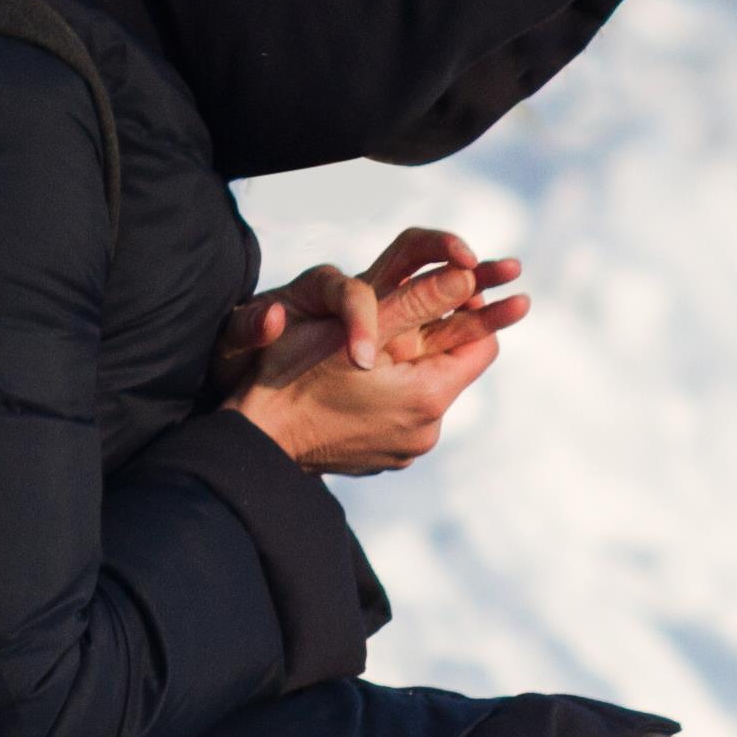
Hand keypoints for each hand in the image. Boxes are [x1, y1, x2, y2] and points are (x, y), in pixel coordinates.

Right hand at [219, 229, 530, 473]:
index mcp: (428, 397)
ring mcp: (405, 451)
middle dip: (438, 336)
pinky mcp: (384, 459)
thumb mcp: (362, 326)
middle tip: (411, 306)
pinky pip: (403, 416)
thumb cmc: (297, 374)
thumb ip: (420, 300)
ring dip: (412, 364)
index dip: (471, 309)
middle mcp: (426, 432)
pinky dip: (393, 392)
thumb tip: (470, 278)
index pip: (482, 345)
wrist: (254, 439)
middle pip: (453, 369)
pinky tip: (360, 377)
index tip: (452, 284)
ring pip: (427, 392)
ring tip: (379, 341)